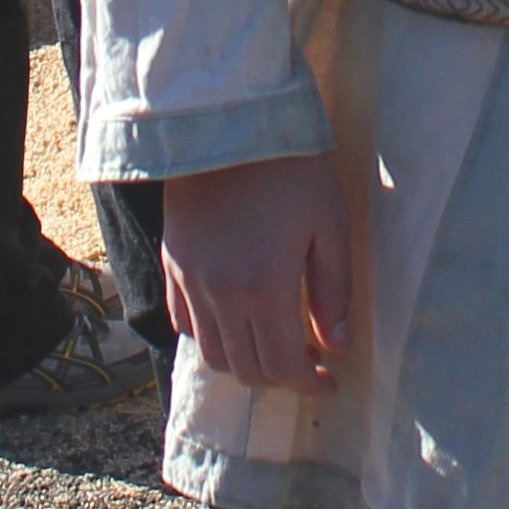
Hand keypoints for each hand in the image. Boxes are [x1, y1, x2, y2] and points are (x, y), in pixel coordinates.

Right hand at [163, 154, 352, 396]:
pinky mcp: (172, 263)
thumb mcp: (330, 223)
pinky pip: (184, 322)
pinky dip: (210, 335)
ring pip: (212, 354)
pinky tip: (235, 319)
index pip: (283, 366)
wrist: (230, 124)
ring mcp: (190, 281)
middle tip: (305, 362)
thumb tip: (336, 343)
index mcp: (265, 288)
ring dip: (244, 362)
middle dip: (280, 377)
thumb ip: (334, 290)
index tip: (330, 380)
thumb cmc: (292, 170)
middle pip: (245, 369)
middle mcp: (220, 295)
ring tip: (271, 344)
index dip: (309, 384)